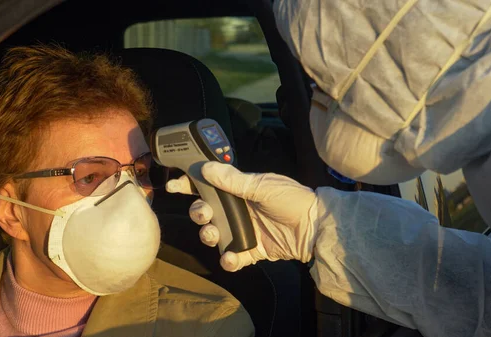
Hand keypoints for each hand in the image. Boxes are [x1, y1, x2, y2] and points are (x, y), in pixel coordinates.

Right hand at [166, 162, 317, 271]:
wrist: (315, 227)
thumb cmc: (291, 200)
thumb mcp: (262, 185)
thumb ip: (233, 180)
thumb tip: (206, 168)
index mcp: (239, 190)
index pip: (208, 186)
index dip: (189, 185)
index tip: (174, 185)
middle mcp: (237, 210)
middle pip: (206, 211)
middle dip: (198, 212)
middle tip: (204, 214)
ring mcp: (243, 231)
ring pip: (215, 235)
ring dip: (209, 235)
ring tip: (214, 235)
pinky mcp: (251, 251)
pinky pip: (233, 258)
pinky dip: (229, 260)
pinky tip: (230, 257)